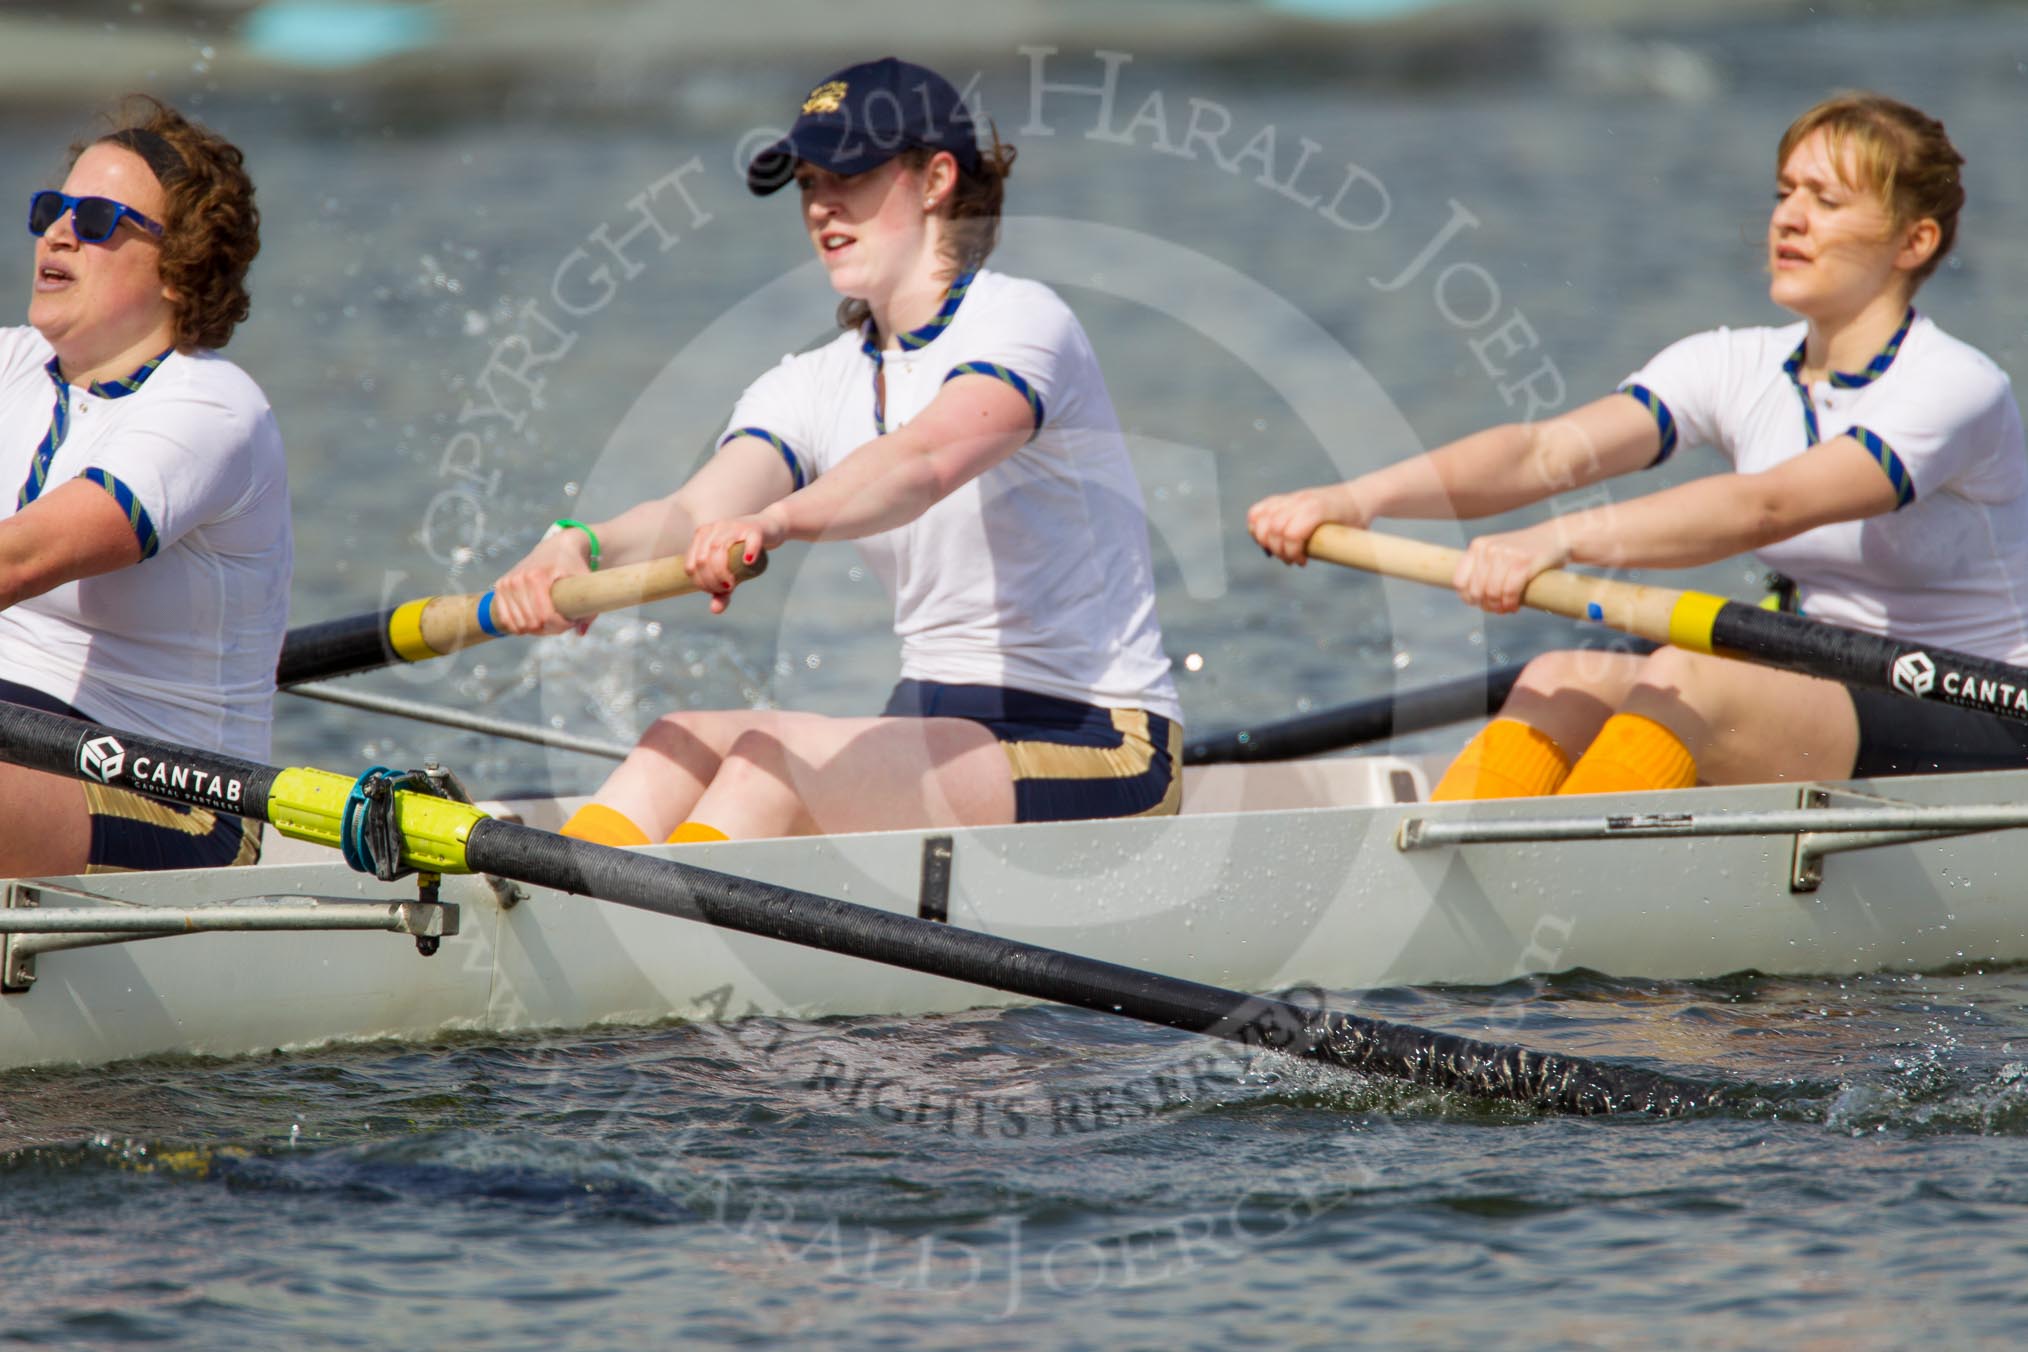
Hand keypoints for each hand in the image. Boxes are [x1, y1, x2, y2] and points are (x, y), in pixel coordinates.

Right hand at [488, 527, 595, 634]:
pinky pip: (505, 618)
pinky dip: (519, 626)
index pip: (545, 615)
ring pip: (519, 623)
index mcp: (538, 576)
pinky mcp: (500, 587)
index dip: (560, 626)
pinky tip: (532, 624)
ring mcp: (507, 583)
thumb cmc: (572, 566)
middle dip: (550, 628)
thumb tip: (580, 633)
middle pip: (532, 622)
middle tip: (562, 622)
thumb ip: (589, 607)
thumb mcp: (586, 582)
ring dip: (536, 629)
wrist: (555, 548)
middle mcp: (518, 579)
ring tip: (550, 621)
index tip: (571, 622)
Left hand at [686, 508, 785, 613]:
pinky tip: (748, 562)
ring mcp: (733, 526)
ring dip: (722, 573)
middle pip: (703, 559)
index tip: (715, 591)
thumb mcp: (731, 572)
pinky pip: (749, 541)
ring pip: (719, 549)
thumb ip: (721, 591)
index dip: (701, 583)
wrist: (768, 531)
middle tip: (726, 590)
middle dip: (712, 581)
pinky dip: (748, 553)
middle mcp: (714, 528)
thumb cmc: (743, 553)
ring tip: (731, 585)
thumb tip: (715, 610)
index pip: (691, 564)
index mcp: (702, 536)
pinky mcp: (754, 529)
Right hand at [1247, 483, 1366, 565]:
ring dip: (1263, 539)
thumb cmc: (1357, 519)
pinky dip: (1256, 526)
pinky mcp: (1285, 500)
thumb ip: (1345, 550)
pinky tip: (1266, 538)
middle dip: (1278, 550)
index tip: (1302, 563)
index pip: (1291, 532)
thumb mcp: (1356, 535)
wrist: (1357, 497)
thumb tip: (1337, 570)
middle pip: (1273, 527)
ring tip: (1277, 551)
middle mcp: (1300, 501)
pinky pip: (1259, 510)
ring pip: (1260, 517)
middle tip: (1291, 560)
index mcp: (1317, 509)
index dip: (1292, 553)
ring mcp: (1291, 498)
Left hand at [1452, 524, 1570, 613]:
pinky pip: (1510, 591)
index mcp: (1478, 546)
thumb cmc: (1524, 552)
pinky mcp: (1523, 562)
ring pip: (1493, 592)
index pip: (1459, 580)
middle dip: (1485, 605)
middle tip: (1496, 609)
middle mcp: (1488, 548)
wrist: (1556, 537)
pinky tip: (1514, 606)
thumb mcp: (1497, 553)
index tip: (1478, 603)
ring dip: (1498, 607)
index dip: (1467, 597)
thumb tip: (1470, 599)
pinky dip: (1511, 603)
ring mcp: (1506, 554)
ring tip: (1505, 609)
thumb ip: (1483, 569)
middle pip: (1476, 590)